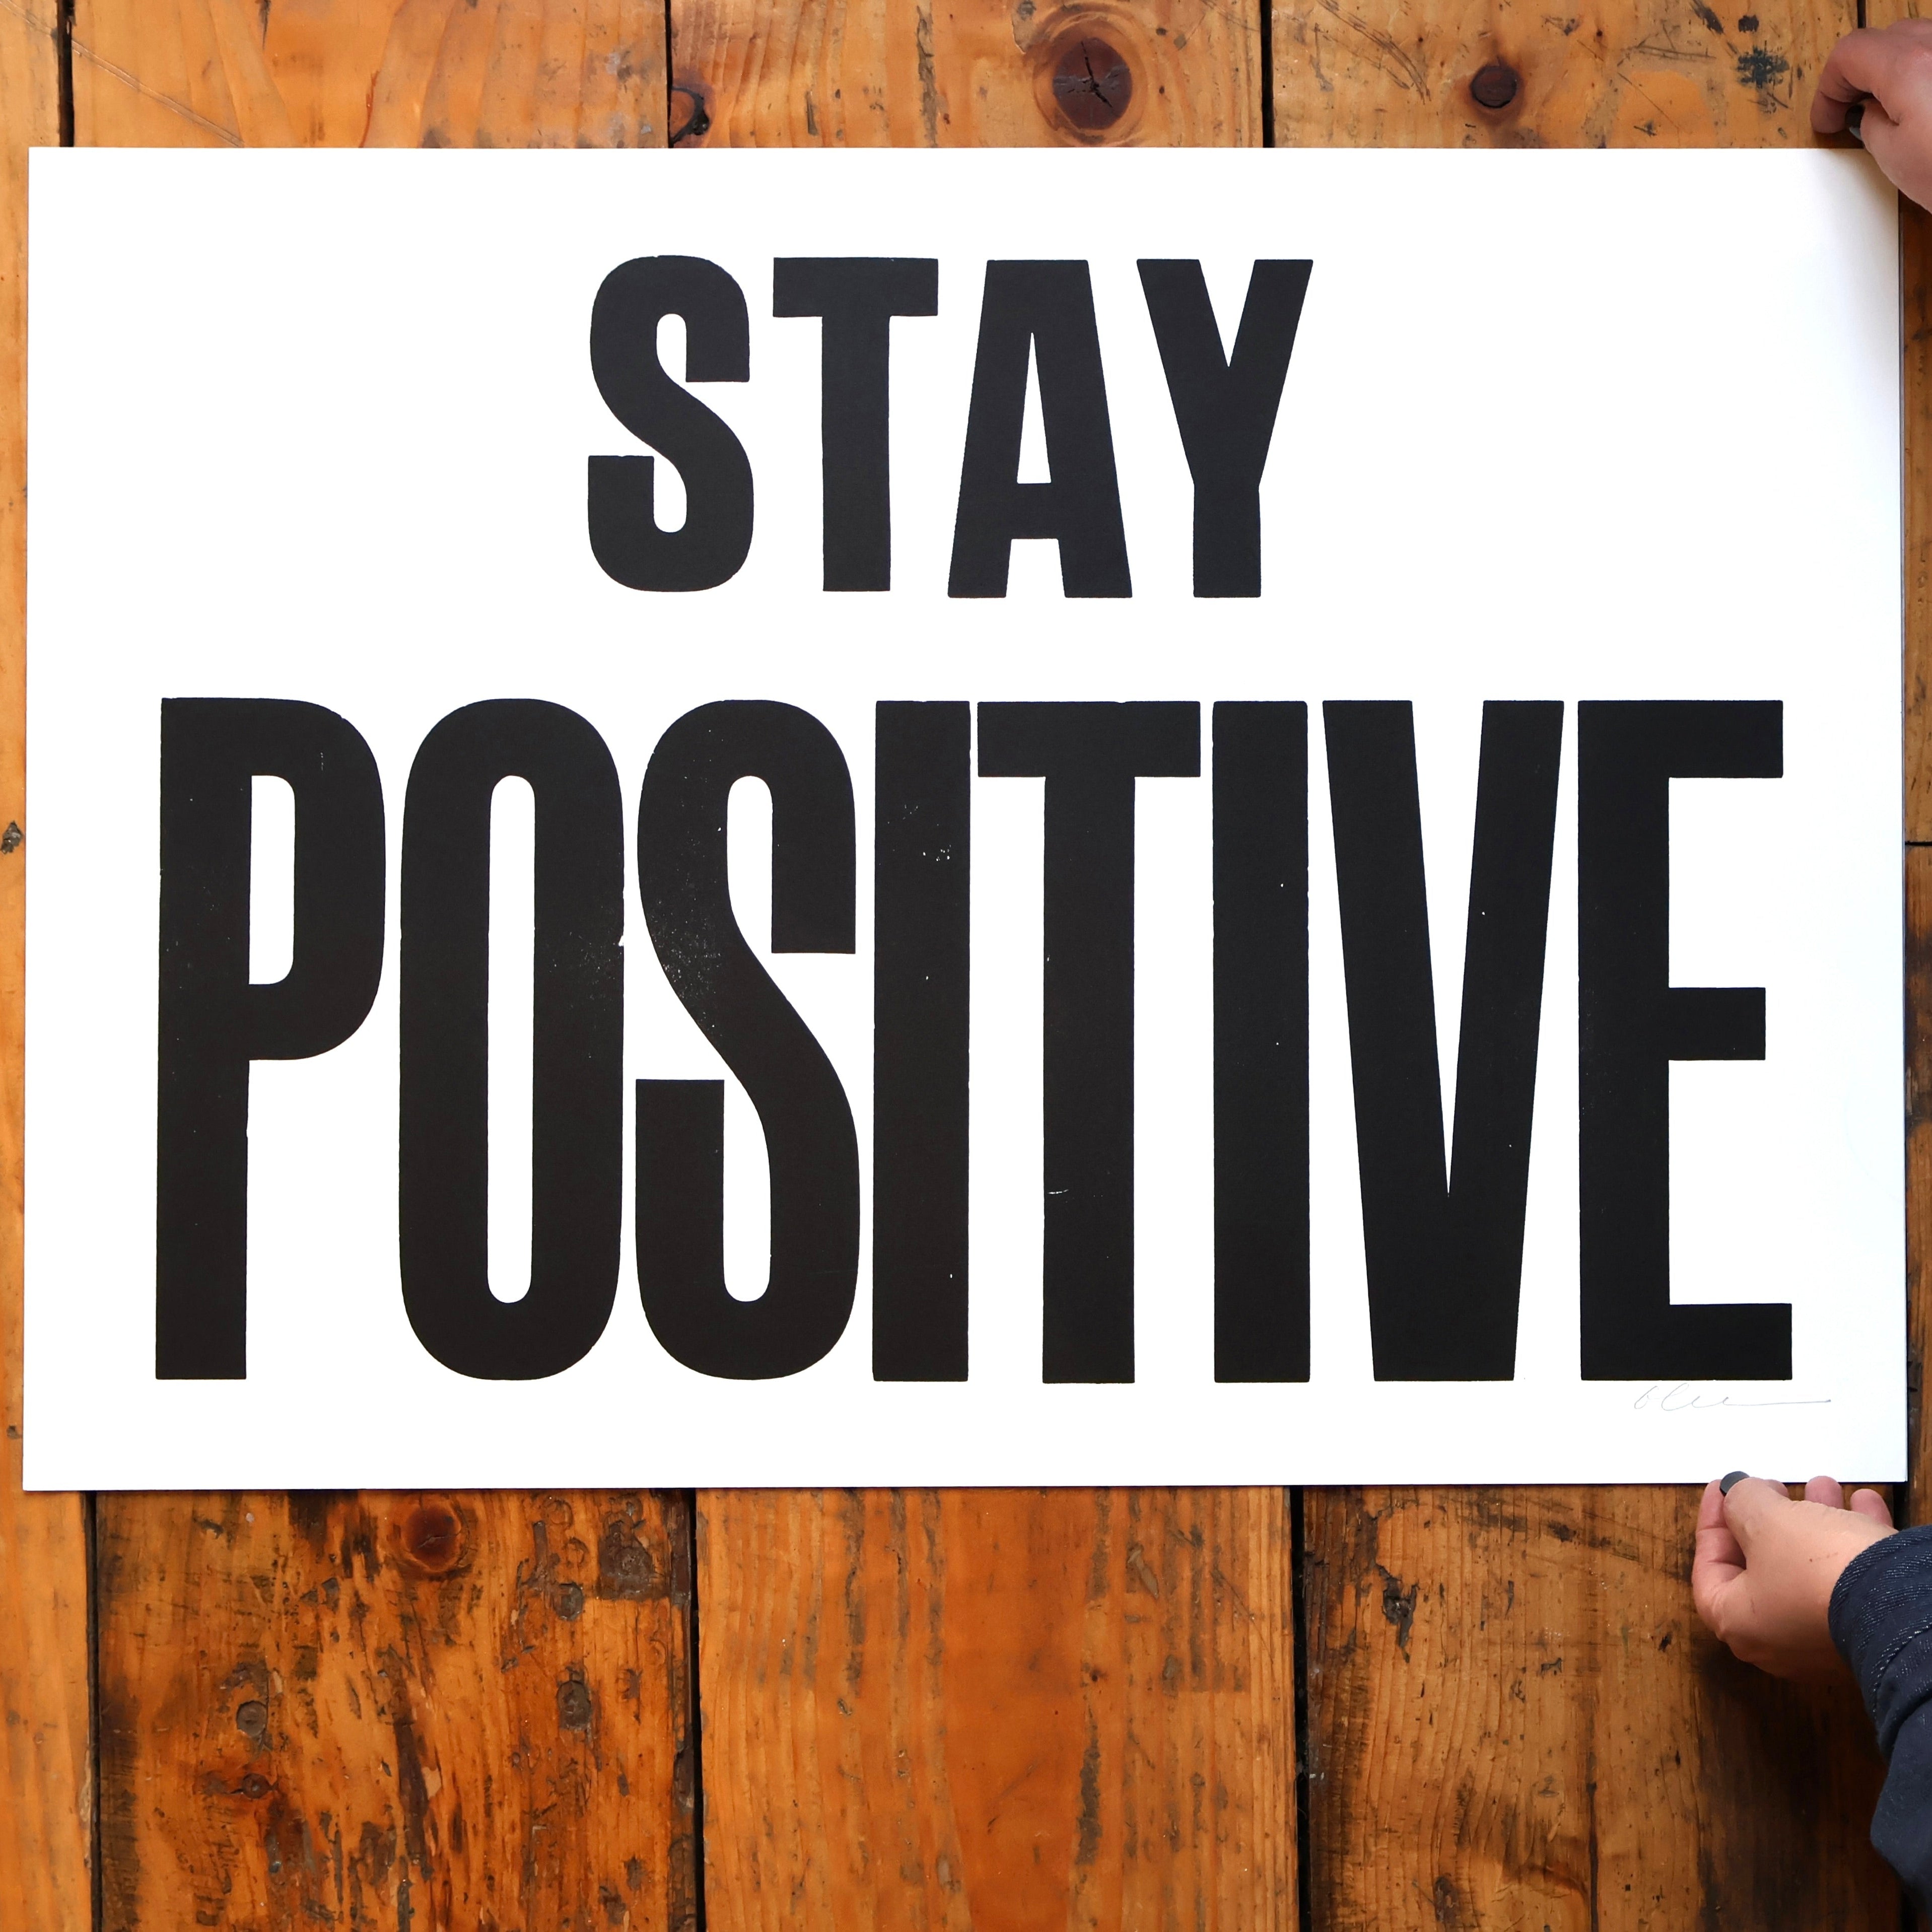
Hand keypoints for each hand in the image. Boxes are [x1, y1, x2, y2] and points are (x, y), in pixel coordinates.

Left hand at [1691, 1475, 1895, 1680]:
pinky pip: (1849, 1581)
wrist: (1901, 1607)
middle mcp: (1777, 1641)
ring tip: (1824, 1484)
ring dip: (1816, 1520)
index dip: (1713, 1522)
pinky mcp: (1865, 1630)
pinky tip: (1865, 1503)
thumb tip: (1739, 1496)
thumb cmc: (1815, 1568)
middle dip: (1770, 1517)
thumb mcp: (1765, 1520)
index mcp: (1738, 1623)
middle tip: (1774, 1487)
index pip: (1710, 1569)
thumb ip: (1742, 1503)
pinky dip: (1853, 1539)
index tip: (1722, 1488)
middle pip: (1761, 1566)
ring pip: (1809, 1569)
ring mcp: (1823, 1639)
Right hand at [1814, 22, 1931, 212]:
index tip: (1828, 117)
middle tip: (1853, 112)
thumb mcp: (1897, 159)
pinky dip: (1928, 74)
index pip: (1850, 53)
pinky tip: (1930, 108)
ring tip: (1894, 110)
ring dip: (1897, 69)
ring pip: (1921, 41)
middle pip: (1887, 39)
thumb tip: (1873, 111)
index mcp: (1909, 67)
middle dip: (1862, 73)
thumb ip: (1874, 124)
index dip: (1829, 86)